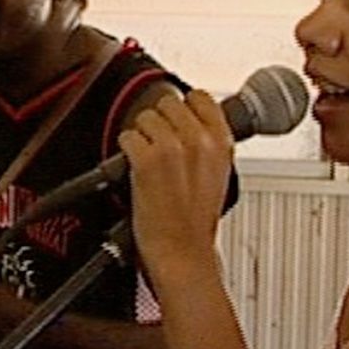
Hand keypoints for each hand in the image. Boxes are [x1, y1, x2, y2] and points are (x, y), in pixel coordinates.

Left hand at [119, 90, 232, 279]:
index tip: (177, 119)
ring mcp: (171, 147)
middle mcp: (199, 140)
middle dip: (160, 122)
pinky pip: (127, 136)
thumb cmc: (196, 223)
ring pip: (145, 118)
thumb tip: (192, 125)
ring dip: (142, 136)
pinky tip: (135, 168)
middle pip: (168, 103)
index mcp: (222, 142)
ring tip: (148, 161)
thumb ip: (208, 145)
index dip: (184, 107)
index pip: (199, 97)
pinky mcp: (145, 159)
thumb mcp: (219, 175)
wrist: (181, 251)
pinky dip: (126, 150)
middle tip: (159, 148)